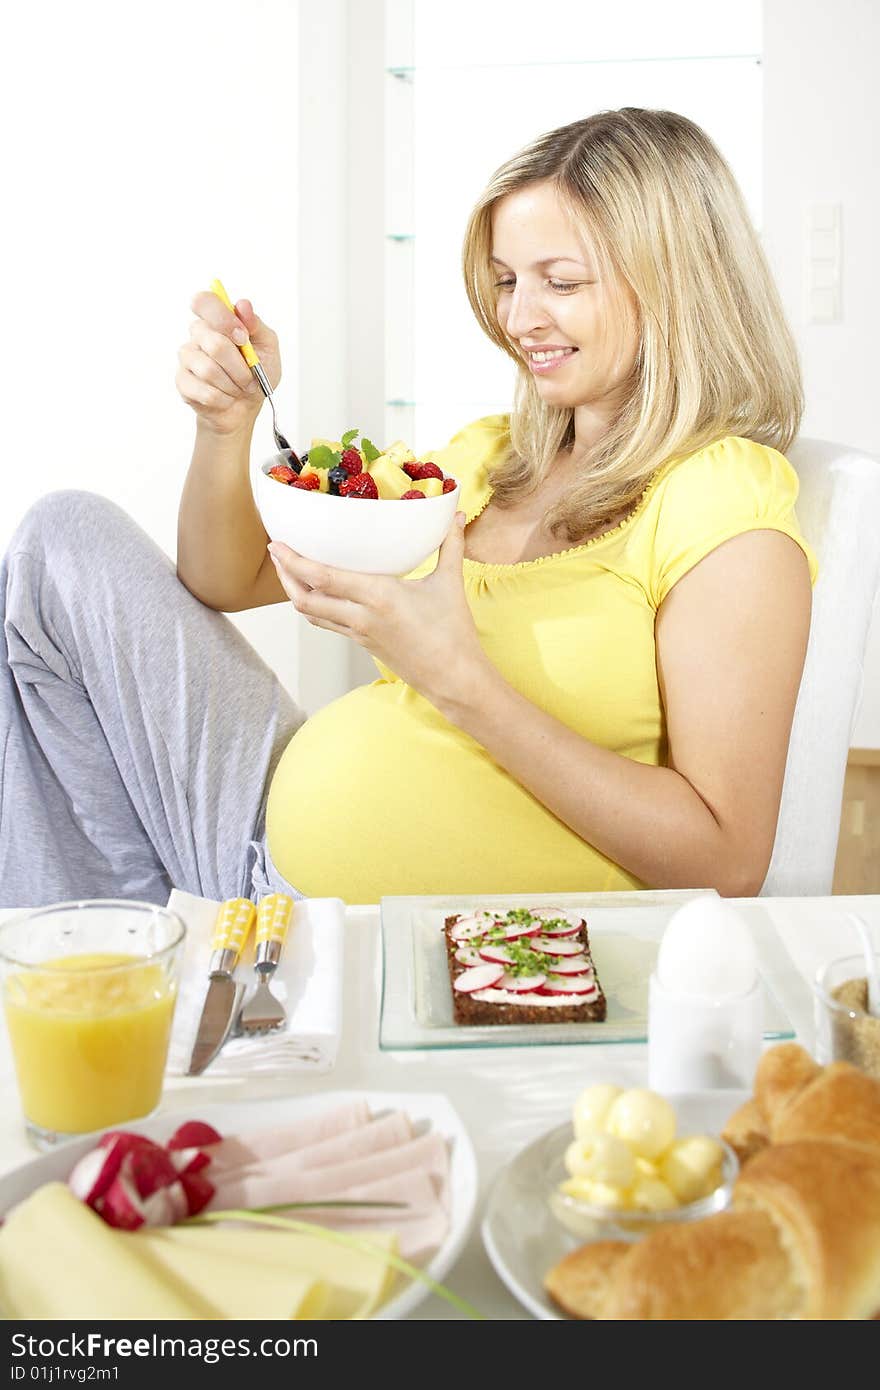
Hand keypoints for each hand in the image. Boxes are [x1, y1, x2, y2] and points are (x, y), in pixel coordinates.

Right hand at [176, 290, 281, 436]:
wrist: (246, 406)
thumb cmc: (256, 372)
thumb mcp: (267, 346)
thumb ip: (256, 325)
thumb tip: (243, 306)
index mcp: (217, 319)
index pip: (204, 301)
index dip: (223, 319)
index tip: (243, 337)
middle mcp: (198, 334)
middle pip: (214, 344)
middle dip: (240, 367)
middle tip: (250, 377)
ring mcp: (187, 357)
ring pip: (209, 370)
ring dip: (233, 385)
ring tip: (239, 388)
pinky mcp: (182, 381)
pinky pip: (204, 391)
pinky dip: (223, 399)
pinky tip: (226, 398)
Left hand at [267, 513, 488, 710]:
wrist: (453, 678)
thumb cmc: (452, 634)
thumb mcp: (450, 584)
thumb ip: (451, 546)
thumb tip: (457, 516)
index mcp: (377, 596)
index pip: (322, 578)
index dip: (293, 562)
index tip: (277, 544)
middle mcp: (360, 616)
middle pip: (304, 598)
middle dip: (284, 575)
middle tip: (277, 551)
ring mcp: (358, 633)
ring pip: (311, 615)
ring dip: (295, 592)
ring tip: (289, 571)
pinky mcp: (362, 644)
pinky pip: (328, 623)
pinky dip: (315, 607)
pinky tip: (318, 593)